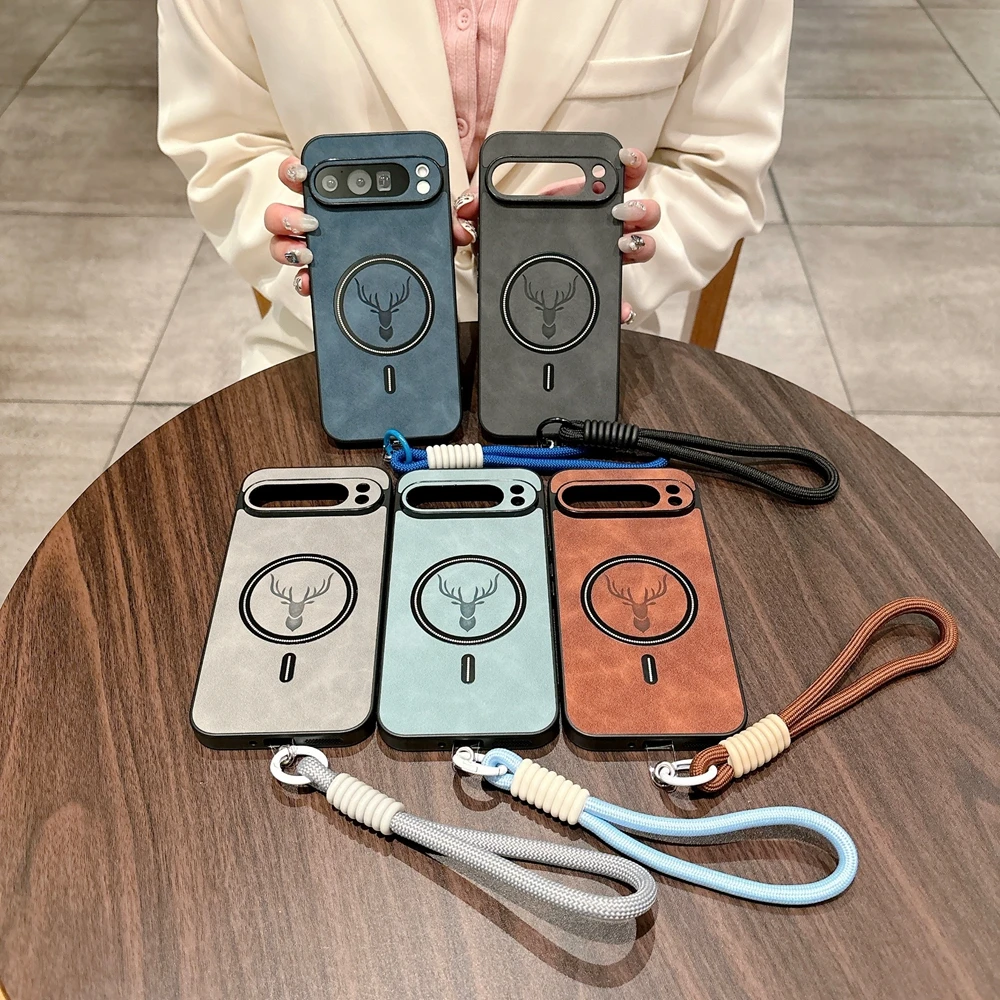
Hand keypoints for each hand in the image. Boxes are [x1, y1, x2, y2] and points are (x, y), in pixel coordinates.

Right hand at [266, 157, 476, 296]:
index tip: (303, 172)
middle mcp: (321, 223)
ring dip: (288, 244)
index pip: (308, 175)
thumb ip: (445, 220)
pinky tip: (311, 282)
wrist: (412, 292)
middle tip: (311, 220)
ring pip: (282, 242)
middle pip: (282, 209)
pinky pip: (300, 280)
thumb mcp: (432, 230)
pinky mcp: (322, 280)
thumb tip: (461, 220)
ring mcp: (316, 252)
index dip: (295, 170)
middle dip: (286, 212)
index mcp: (342, 199)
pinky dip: (302, 281)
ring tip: (310, 251)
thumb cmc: (414, 245)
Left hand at [445, 148, 659, 324]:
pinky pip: (617, 297)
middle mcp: (595, 229)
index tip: (626, 159)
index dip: (627, 163)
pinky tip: (621, 307)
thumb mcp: (485, 226)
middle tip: (622, 212)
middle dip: (640, 207)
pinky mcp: (597, 292)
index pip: (610, 175)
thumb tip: (464, 210)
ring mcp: (600, 260)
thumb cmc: (500, 249)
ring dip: (640, 244)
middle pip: (636, 212)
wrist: (500, 294)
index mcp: (574, 202)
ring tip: (623, 246)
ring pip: (637, 248)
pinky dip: (623, 303)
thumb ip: (472, 210)